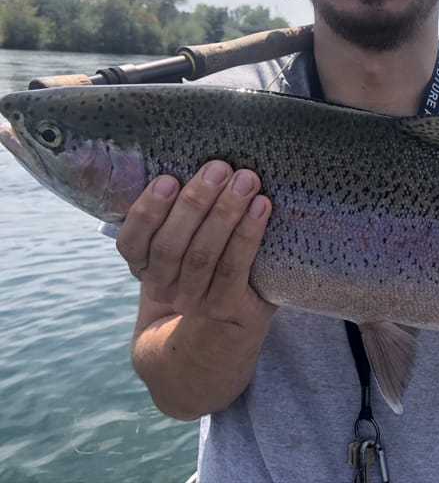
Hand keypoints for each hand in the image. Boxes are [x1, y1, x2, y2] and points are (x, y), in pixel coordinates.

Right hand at [116, 160, 273, 327]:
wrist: (224, 328)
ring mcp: (194, 301)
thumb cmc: (206, 265)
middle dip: (195, 203)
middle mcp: (163, 286)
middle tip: (218, 168)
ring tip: (245, 180)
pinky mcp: (227, 306)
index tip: (167, 180)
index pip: (131, 242)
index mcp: (143, 267)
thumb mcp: (181, 243)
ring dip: (225, 213)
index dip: (146, 212)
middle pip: (171, 246)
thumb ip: (178, 212)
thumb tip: (196, 155)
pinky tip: (262, 206)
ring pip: (202, 256)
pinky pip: (234, 268)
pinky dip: (247, 234)